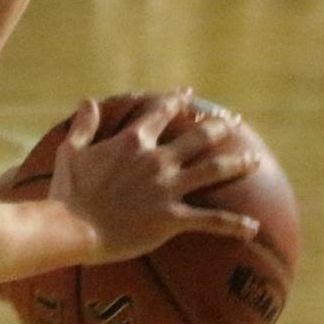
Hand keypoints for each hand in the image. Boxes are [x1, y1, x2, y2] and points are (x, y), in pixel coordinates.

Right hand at [47, 91, 262, 264]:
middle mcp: (157, 159)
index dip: (177, 100)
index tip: (189, 94)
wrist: (71, 228)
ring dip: (238, 164)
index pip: (162, 111)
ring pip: (213, 170)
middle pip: (199, 136)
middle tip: (235, 121)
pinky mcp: (172, 217)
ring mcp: (168, 187)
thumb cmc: (68, 194)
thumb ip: (84, 126)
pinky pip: (210, 220)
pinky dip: (233, 225)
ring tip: (256, 160)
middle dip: (220, 126)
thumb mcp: (71, 152)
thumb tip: (88, 101)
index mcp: (134, 141)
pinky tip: (252, 228)